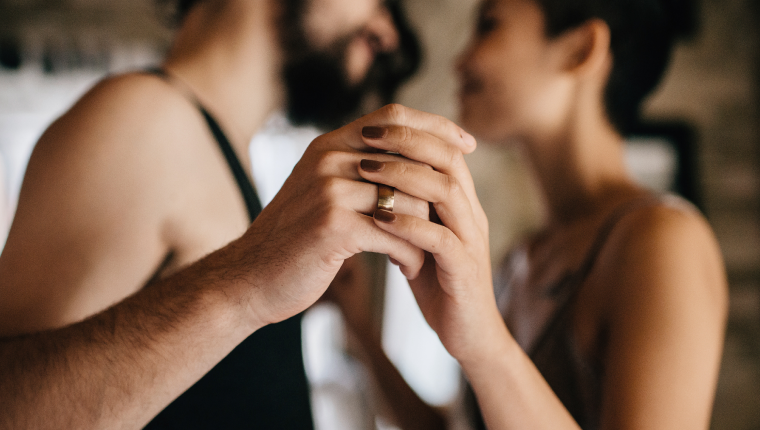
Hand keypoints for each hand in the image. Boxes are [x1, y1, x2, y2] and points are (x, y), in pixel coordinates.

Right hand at [227, 105, 476, 329]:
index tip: (466, 144)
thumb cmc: (295, 238)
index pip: (394, 116)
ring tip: (424, 252)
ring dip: (424, 230)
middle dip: (439, 188)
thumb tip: (408, 155)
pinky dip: (410, 253)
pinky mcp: (333, 225)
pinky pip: (395, 233)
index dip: (436, 125)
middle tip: (454, 215)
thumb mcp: (319, 190)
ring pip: (408, 198)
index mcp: (328, 145)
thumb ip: (355, 168)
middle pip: (409, 157)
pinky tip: (409, 269)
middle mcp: (329, 159)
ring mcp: (330, 190)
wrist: (250, 277)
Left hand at [355, 119, 504, 364]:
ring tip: (365, 170)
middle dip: (406, 141)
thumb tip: (371, 180)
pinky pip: (441, 239)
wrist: (468, 334)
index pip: (443, 148)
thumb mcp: (420, 238)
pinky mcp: (465, 270)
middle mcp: (471, 214)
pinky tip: (378, 219)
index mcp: (461, 203)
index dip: (410, 131)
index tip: (369, 125)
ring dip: (403, 177)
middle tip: (366, 136)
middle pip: (447, 159)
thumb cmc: (439, 283)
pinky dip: (409, 225)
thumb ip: (407, 208)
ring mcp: (471, 240)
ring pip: (446, 192)